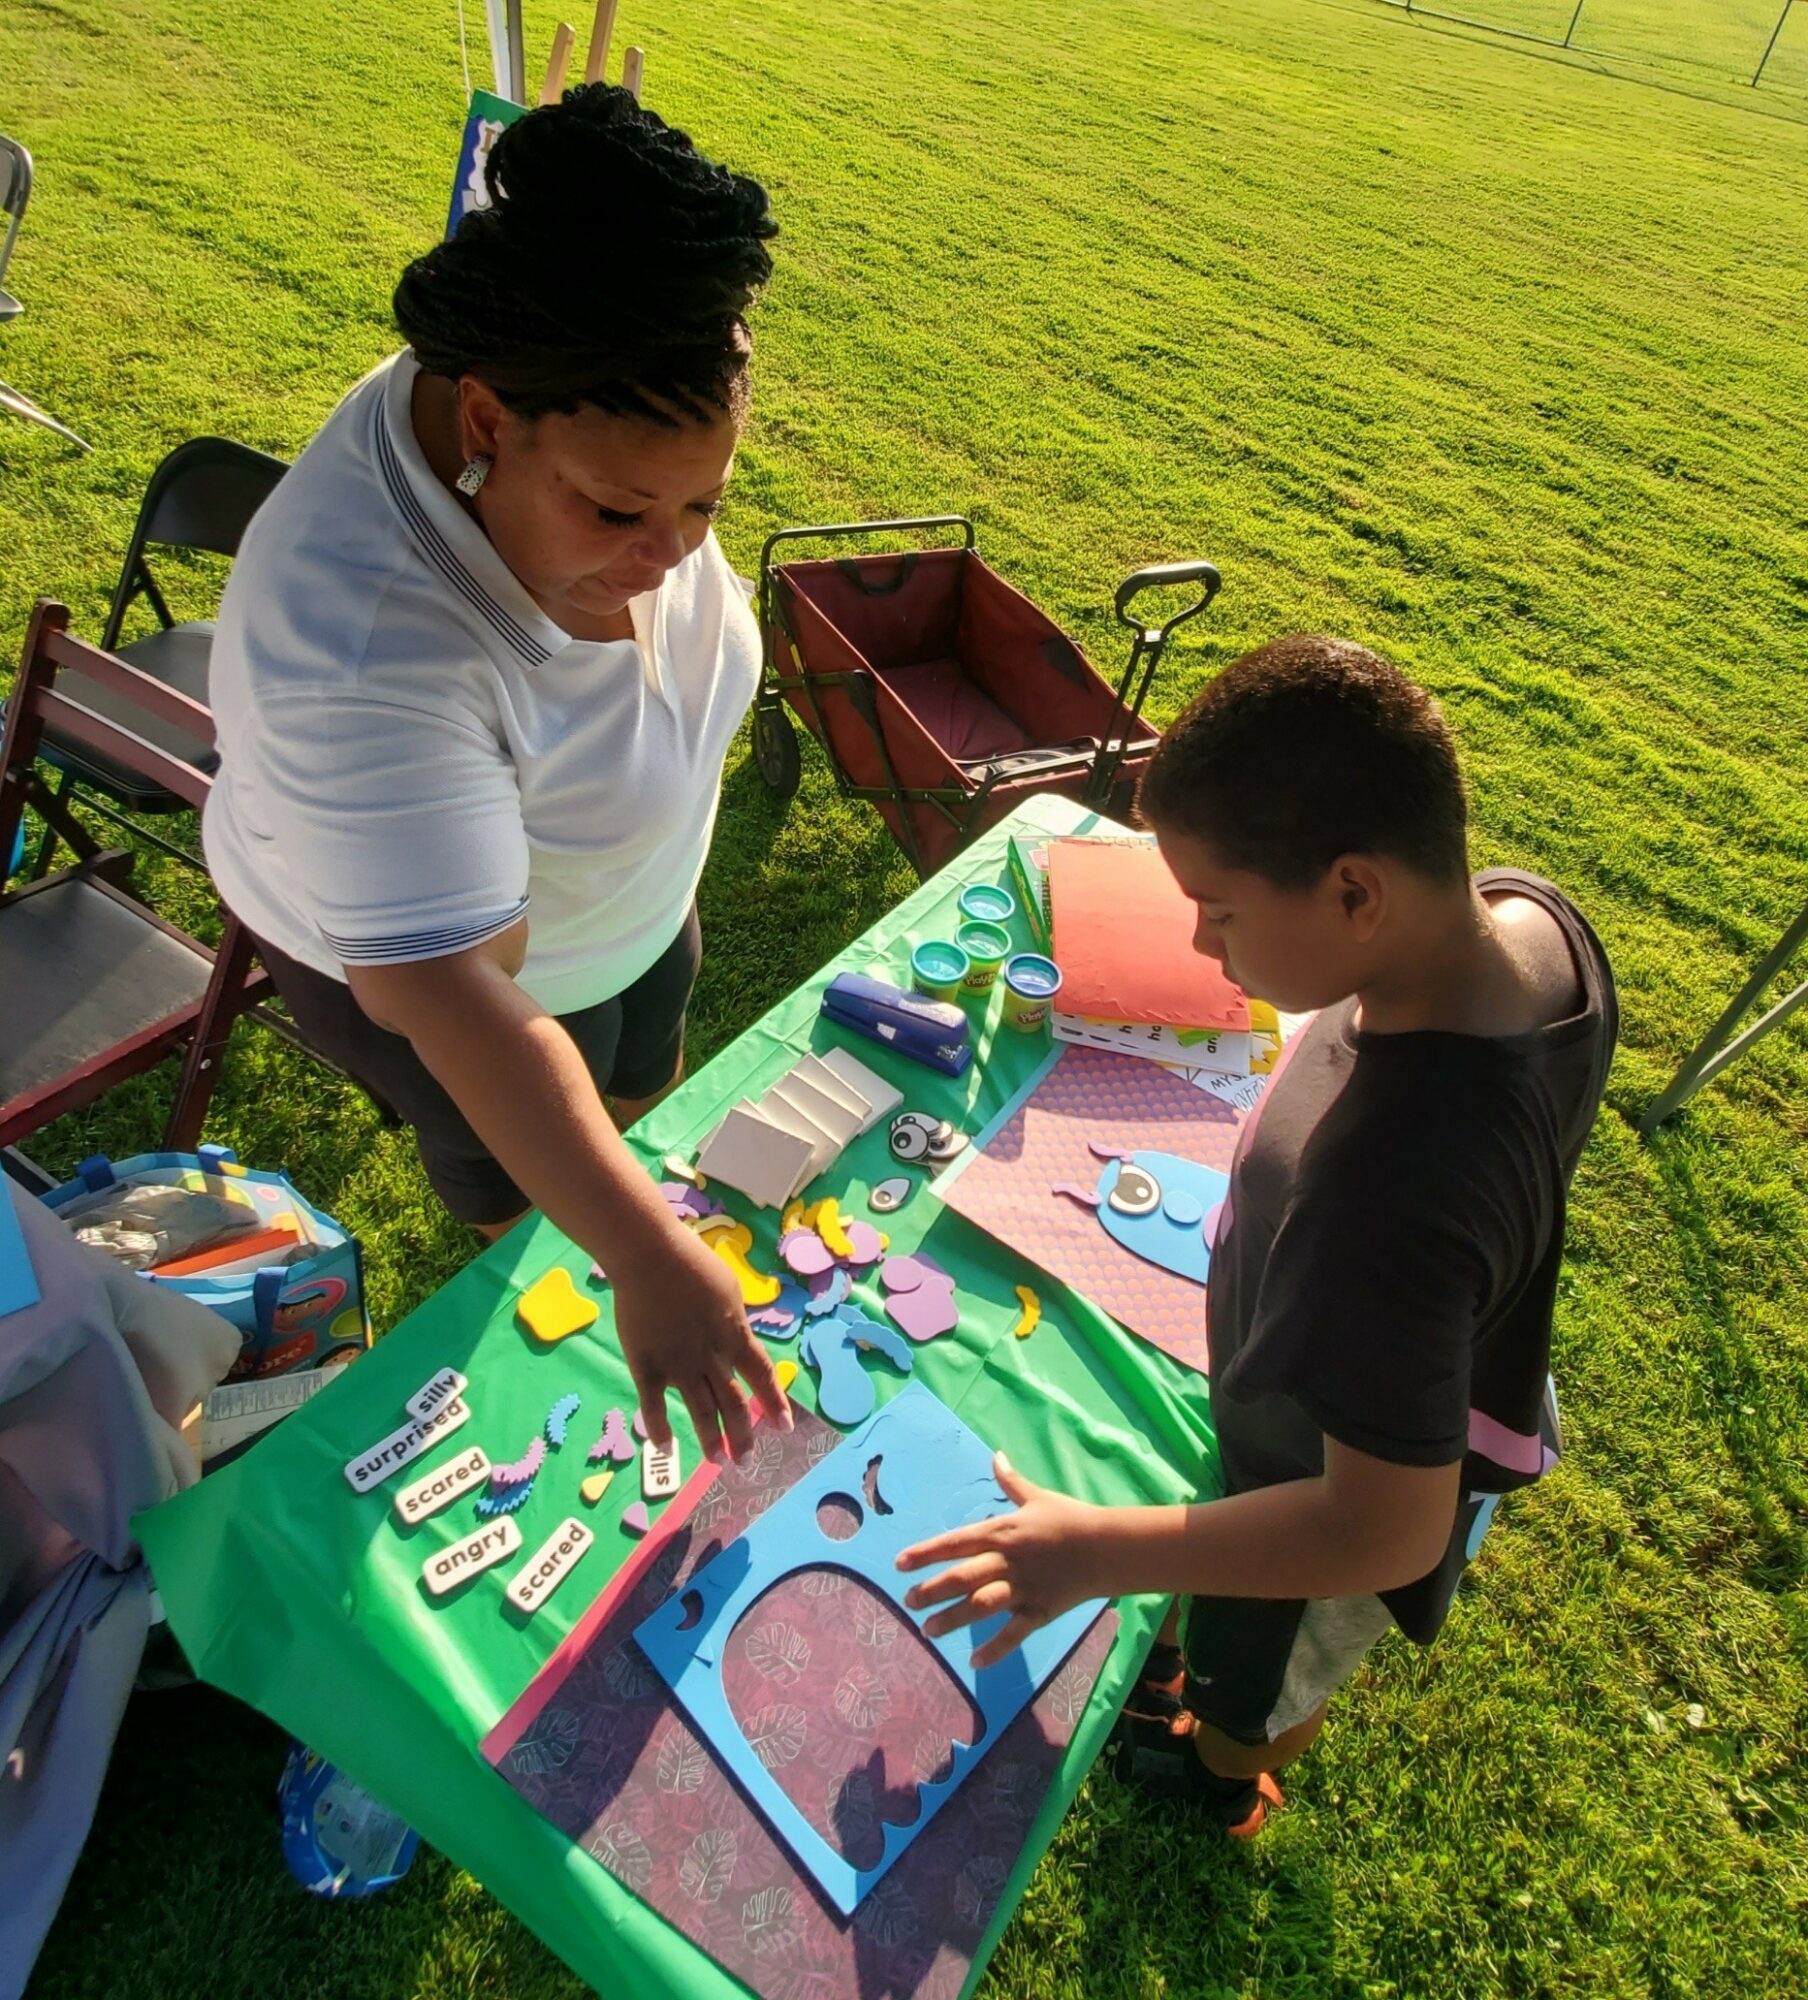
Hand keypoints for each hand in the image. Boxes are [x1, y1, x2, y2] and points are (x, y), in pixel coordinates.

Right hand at [610, 1221, 790, 1463]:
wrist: (650, 1255)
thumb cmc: (692, 1263)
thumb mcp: (729, 1289)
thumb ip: (735, 1321)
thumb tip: (739, 1338)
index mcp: (734, 1335)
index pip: (762, 1377)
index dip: (774, 1403)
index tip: (784, 1427)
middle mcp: (710, 1357)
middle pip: (733, 1403)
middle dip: (742, 1435)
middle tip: (745, 1459)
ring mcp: (678, 1364)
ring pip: (700, 1411)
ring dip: (711, 1440)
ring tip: (717, 1462)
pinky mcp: (646, 1365)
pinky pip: (653, 1404)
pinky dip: (659, 1428)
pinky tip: (666, 1446)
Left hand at [895, 1453, 1111, 1667]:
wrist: (1107, 1546)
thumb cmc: (1070, 1518)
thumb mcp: (1037, 1497)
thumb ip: (1011, 1482)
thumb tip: (996, 1456)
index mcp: (1001, 1532)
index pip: (955, 1542)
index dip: (925, 1553)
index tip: (900, 1563)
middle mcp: (1006, 1561)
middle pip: (960, 1576)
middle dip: (931, 1590)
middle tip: (908, 1602)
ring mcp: (1022, 1588)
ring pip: (979, 1606)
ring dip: (951, 1619)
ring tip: (928, 1631)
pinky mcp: (1039, 1611)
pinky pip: (1013, 1634)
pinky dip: (994, 1650)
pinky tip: (974, 1662)